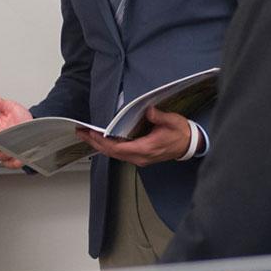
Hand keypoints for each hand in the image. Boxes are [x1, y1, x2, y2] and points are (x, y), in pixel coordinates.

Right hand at [0, 93, 32, 168]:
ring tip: (12, 149)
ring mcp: (4, 150)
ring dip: (5, 153)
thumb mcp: (10, 107)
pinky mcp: (12, 158)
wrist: (34, 125)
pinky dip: (13, 163)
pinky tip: (18, 159)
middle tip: (4, 140)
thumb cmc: (20, 117)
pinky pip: (10, 164)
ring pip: (0, 156)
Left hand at [78, 107, 194, 166]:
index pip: (119, 148)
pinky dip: (108, 147)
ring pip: (114, 155)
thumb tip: (148, 111)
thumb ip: (159, 117)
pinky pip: (120, 154)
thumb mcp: (172, 122)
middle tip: (81, 133)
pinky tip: (102, 140)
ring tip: (87, 135)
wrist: (188, 145)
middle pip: (112, 153)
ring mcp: (139, 159)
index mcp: (146, 148)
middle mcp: (140, 157)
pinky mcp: (139, 157)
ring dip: (100, 146)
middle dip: (95, 143)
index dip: (103, 141)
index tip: (92, 133)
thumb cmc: (180, 133)